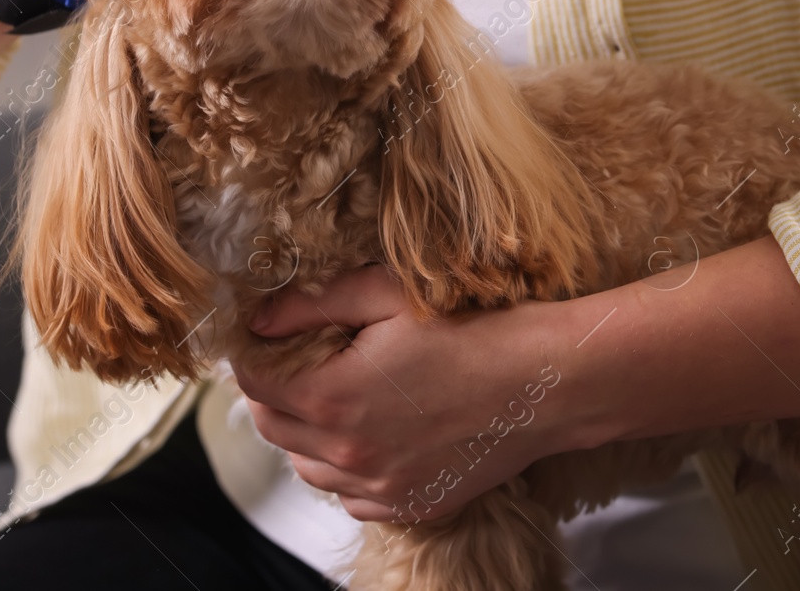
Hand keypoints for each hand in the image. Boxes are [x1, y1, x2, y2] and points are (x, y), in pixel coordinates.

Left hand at [233, 241, 799, 527]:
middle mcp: (346, 454)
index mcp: (330, 397)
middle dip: (274, 392)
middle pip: (272, 428)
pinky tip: (375, 433)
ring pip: (307, 468)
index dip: (254, 354)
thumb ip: (311, 304)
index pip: (253, 382)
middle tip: (300, 360)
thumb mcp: (384, 295)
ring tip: (338, 396)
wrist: (546, 380)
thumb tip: (258, 315)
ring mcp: (380, 488)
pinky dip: (348, 468)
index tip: (267, 336)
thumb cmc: (475, 329)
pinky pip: (352, 495)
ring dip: (306, 434)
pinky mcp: (412, 505)